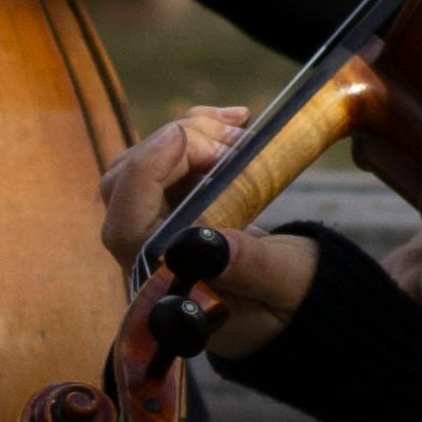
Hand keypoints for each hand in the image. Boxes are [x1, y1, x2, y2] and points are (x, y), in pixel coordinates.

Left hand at [100, 106, 320, 369]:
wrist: (295, 298)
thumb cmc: (286, 301)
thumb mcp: (281, 285)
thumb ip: (247, 267)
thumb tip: (209, 243)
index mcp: (162, 286)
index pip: (125, 228)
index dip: (144, 174)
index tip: (183, 137)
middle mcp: (147, 256)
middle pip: (127, 185)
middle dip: (174, 148)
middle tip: (231, 142)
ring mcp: (155, 227)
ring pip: (144, 163)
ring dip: (188, 134)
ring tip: (238, 128)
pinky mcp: (171, 205)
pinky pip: (166, 159)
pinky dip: (196, 133)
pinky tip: (231, 120)